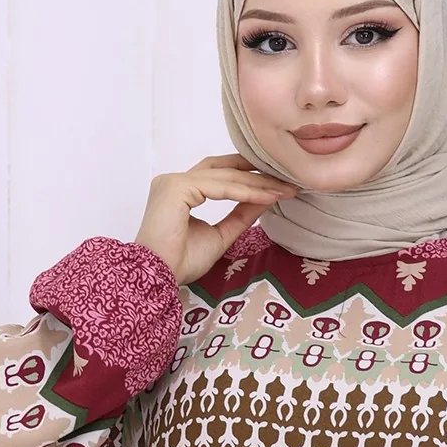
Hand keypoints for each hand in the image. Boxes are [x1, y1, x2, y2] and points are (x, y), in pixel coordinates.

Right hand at [134, 154, 296, 284]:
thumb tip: (266, 200)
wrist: (159, 276)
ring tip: (283, 190)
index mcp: (180, 191)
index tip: (276, 184)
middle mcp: (175, 181)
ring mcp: (174, 181)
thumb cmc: (180, 262)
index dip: (247, 176)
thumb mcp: (221, 236)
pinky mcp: (177, 187)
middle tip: (287, 181)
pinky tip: (266, 197)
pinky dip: (245, 191)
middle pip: (224, 170)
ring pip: (224, 177)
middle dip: (257, 175)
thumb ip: (240, 216)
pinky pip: (219, 186)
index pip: (218, 175)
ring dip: (257, 183)